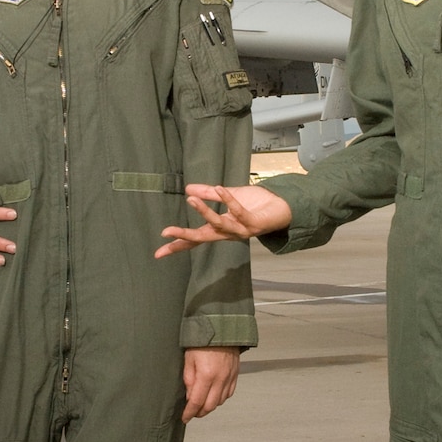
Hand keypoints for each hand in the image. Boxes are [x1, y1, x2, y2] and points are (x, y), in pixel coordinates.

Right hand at [156, 183, 292, 257]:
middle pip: (202, 238)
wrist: (283, 206)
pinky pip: (238, 212)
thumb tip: (188, 189)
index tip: (158, 253)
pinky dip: (228, 200)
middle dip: (184, 236)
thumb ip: (208, 194)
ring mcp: (241, 230)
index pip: (194, 238)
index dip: (177, 245)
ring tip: (191, 199)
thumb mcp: (228, 196)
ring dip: (205, 212)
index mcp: (219, 229)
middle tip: (167, 232)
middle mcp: (228, 233)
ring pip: (219, 224)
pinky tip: (219, 189)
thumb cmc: (255, 205)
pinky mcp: (253, 223)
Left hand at [182, 345, 238, 420]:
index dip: (190, 412)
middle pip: (210, 405)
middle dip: (200, 412)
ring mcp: (229, 377)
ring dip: (210, 406)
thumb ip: (189, 379)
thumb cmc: (202, 341)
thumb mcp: (189, 359)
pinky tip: (214, 396)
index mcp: (206, 375)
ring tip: (202, 404)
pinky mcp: (235, 374)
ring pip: (221, 401)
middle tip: (192, 413)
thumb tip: (189, 396)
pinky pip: (229, 393)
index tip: (185, 418)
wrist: (221, 328)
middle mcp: (220, 379)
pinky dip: (221, 398)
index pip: (196, 401)